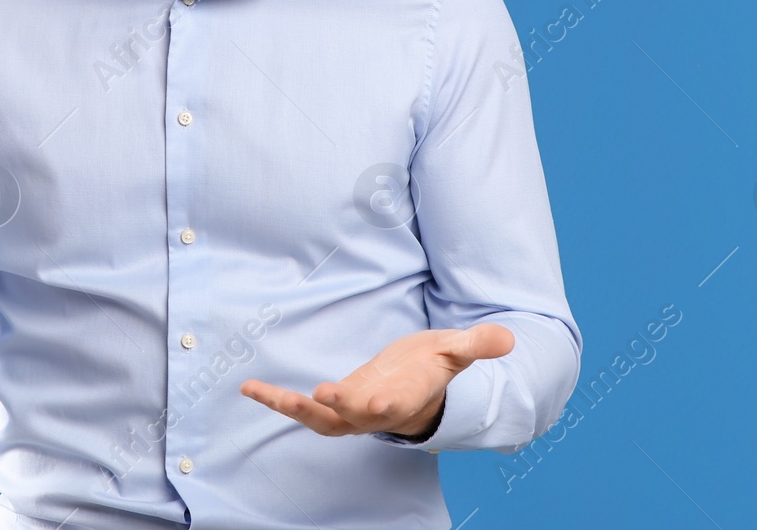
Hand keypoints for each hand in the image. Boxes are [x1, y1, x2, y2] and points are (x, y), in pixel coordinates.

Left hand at [239, 323, 514, 438]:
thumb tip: (507, 338)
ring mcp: (351, 412)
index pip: (391, 406)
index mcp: (403, 399)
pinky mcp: (334, 404)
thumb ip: (476, 346)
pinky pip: (301, 407)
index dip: (378, 403)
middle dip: (334, 407)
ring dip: (289, 406)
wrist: (419, 388)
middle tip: (315, 395)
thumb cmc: (434, 367)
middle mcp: (374, 412)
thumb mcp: (455, 352)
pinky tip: (250, 388)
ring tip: (257, 390)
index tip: (366, 399)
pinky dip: (277, 399)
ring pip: (319, 419)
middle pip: (351, 416)